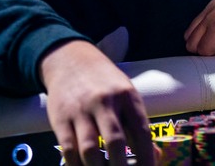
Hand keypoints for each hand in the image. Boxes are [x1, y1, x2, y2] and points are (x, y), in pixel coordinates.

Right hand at [40, 40, 158, 165]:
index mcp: (128, 96)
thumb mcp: (127, 95)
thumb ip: (138, 125)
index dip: (147, 158)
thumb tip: (153, 157)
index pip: (142, 132)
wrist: (70, 59)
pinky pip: (68, 149)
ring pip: (90, 149)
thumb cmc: (105, 83)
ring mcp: (81, 110)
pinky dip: (76, 165)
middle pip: (116, 142)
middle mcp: (105, 102)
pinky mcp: (60, 118)